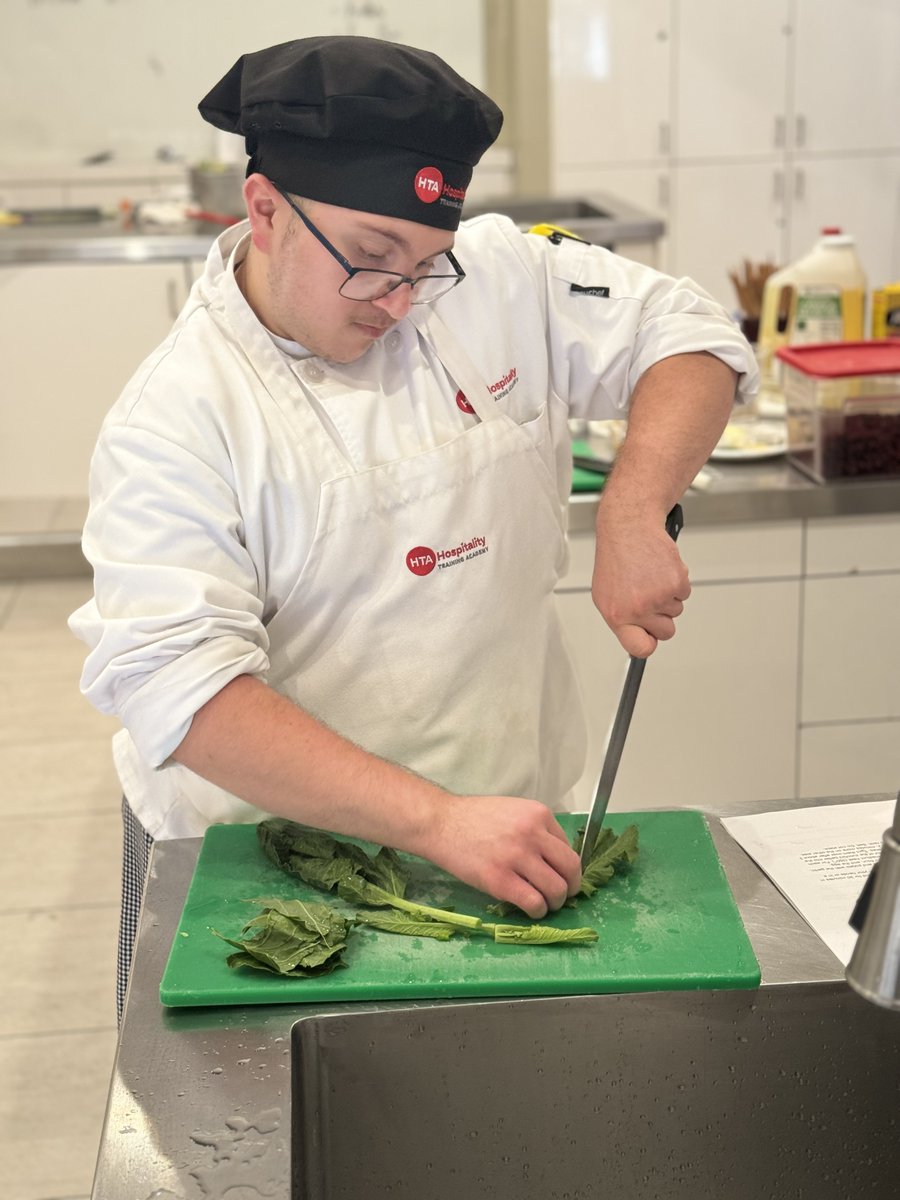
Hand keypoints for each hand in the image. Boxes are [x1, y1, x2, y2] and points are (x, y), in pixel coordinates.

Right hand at [416, 795, 582, 918]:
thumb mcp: (513, 812)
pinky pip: (534, 902)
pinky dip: (538, 911)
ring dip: (555, 902)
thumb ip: (536, 830)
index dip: (567, 867)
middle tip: (562, 895)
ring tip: (545, 904)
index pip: (569, 848)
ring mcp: (517, 857)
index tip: (560, 876)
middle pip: (571, 869)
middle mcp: (532, 834)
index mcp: (538, 815)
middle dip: (571, 887)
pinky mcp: (500, 880)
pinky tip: (531, 909)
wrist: (441, 823)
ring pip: (556, 889)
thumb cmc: (474, 818)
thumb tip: (555, 859)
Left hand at [592, 512, 690, 656]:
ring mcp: (658, 596)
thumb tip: (637, 637)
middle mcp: (637, 608)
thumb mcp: (606, 594)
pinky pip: (684, 594)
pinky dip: (677, 582)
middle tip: (650, 598)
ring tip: (650, 577)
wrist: (629, 528)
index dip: (649, 644)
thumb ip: (622, 618)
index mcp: (617, 615)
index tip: (650, 639)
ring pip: (676, 611)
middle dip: (662, 618)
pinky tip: (660, 569)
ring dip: (667, 596)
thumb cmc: (616, 557)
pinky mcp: (676, 582)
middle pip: (665, 632)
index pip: (639, 648)